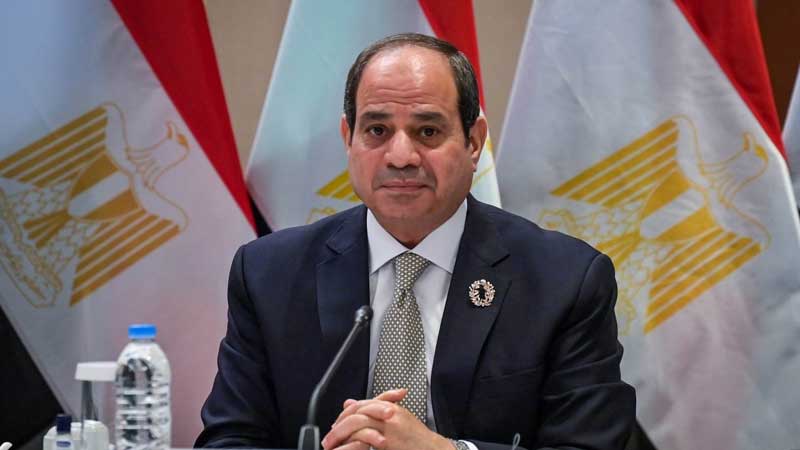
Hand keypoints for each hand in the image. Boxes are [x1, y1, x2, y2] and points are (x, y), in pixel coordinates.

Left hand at [322, 389, 452, 449]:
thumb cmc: (416, 439)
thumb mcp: (397, 419)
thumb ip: (374, 411)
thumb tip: (349, 403)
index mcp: (390, 407)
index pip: (361, 404)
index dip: (346, 414)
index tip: (336, 425)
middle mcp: (389, 413)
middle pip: (357, 411)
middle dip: (340, 423)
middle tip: (330, 437)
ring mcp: (389, 426)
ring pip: (357, 422)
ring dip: (341, 433)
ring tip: (332, 445)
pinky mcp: (388, 441)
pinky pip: (364, 437)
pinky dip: (352, 442)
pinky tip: (347, 447)